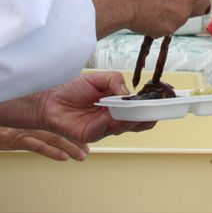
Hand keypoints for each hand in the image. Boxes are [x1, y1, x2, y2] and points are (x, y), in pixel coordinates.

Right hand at [0, 124, 88, 161]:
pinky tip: (63, 158)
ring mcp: (24, 131)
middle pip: (58, 133)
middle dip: (75, 142)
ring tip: (83, 156)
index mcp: (32, 121)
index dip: (72, 133)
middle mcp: (31, 125)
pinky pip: (36, 146)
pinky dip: (51, 152)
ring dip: (69, 148)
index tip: (87, 140)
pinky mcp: (15, 138)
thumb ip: (27, 130)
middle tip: (89, 151)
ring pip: (52, 139)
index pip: (57, 126)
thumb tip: (42, 136)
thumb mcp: (13, 128)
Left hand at [35, 71, 155, 143]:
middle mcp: (113, 118)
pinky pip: (107, 129)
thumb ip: (115, 81)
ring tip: (141, 112)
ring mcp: (104, 128)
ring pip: (125, 126)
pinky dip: (115, 122)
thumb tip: (129, 93)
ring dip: (133, 119)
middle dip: (148, 116)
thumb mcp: (98, 78)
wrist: (48, 98)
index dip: (151, 106)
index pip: (139, 108)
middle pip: (137, 121)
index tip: (163, 100)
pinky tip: (119, 116)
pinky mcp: (91, 135)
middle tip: (157, 110)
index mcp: (117, 104)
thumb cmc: (72, 87)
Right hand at [85, 0, 211, 37]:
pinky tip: (146, 15)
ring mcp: (182, 14)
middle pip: (204, 2)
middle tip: (179, 0)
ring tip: (152, 5)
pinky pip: (169, 26)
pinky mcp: (170, 29)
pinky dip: (161, 22)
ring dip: (175, 12)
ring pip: (185, 15)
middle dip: (195, 2)